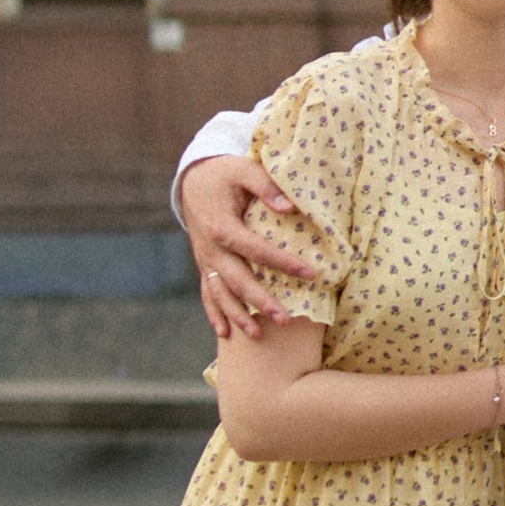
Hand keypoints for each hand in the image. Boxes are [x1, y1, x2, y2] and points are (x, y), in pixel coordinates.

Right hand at [179, 154, 324, 341]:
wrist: (193, 179)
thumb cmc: (226, 174)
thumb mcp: (245, 170)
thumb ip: (267, 187)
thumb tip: (290, 208)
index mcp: (221, 226)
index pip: (256, 250)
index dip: (283, 263)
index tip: (311, 274)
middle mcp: (210, 248)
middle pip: (237, 280)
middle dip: (260, 301)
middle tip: (285, 319)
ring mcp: (205, 260)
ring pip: (220, 293)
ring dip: (237, 315)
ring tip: (258, 335)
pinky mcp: (204, 265)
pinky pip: (207, 293)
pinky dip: (215, 314)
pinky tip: (225, 334)